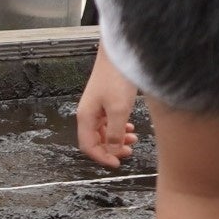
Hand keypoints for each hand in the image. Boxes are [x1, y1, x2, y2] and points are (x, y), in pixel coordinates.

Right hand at [77, 48, 141, 168]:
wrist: (119, 54)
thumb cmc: (116, 78)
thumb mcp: (119, 110)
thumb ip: (115, 133)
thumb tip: (113, 150)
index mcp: (86, 117)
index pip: (88, 146)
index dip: (102, 157)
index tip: (117, 163)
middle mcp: (88, 113)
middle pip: (96, 140)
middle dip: (112, 149)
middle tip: (129, 152)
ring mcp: (96, 107)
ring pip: (104, 131)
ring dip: (117, 138)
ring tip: (133, 139)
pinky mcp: (105, 101)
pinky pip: (109, 121)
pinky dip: (120, 128)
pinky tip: (130, 126)